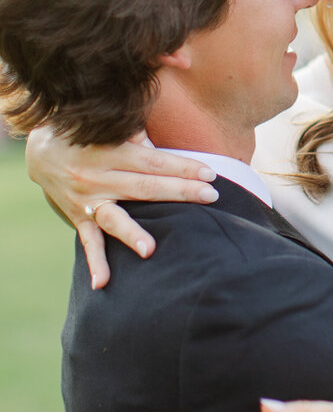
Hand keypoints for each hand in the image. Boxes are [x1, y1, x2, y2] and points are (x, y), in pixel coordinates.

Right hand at [25, 125, 218, 288]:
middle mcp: (98, 176)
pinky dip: (95, 263)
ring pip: (114, 218)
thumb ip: (135, 134)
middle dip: (179, 191)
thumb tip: (160, 144)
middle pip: (144, 187)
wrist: (41, 151)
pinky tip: (102, 283)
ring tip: (150, 250)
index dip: (182, 166)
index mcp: (111, 151)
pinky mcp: (78, 217)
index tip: (210, 173)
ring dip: (132, 234)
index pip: (153, 161)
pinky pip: (88, 241)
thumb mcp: (109, 128)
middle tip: (211, 196)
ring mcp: (87, 200)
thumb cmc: (88, 135)